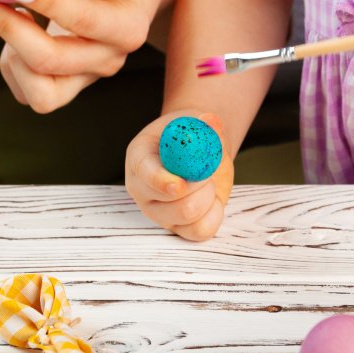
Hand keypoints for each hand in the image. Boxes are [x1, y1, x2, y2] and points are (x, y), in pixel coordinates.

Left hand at [0, 0, 189, 113]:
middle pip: (50, 61)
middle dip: (7, 29)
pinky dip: (12, 64)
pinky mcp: (68, 87)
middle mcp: (110, 60)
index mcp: (128, 27)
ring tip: (8, 14)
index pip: (83, 20)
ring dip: (11, 54)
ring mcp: (88, 78)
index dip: (45, 3)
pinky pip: (28, 92)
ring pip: (39, 93)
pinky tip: (18, 28)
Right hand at [125, 112, 234, 241]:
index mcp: (139, 158)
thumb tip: (211, 121)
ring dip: (208, 196)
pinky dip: (214, 214)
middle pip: (170, 202)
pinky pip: (200, 231)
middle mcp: (142, 190)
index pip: (144, 173)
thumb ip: (205, 123)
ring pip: (188, 216)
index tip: (179, 184)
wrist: (199, 151)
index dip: (161, 181)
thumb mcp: (196, 123)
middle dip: (198, 185)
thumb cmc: (191, 136)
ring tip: (208, 182)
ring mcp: (158, 212)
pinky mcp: (177, 227)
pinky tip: (212, 200)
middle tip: (206, 170)